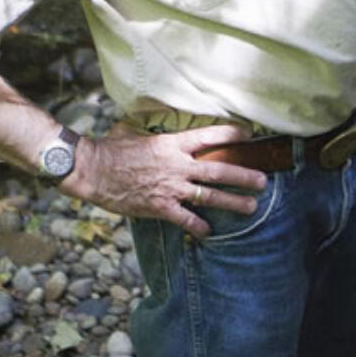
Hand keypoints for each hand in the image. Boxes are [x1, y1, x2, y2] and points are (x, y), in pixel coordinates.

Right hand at [66, 122, 267, 234]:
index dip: (230, 135)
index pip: (208, 136)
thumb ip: (153, 133)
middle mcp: (177, 165)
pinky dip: (199, 226)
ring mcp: (171, 188)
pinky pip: (185, 218)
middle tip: (263, 181)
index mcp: (172, 144)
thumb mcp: (135, 132)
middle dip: (244, 176)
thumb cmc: (111, 149)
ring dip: (233, 202)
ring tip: (252, 206)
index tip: (248, 135)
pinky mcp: (160, 207)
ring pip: (210, 195)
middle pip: (219, 169)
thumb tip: (156, 125)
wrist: (93, 169)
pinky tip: (210, 231)